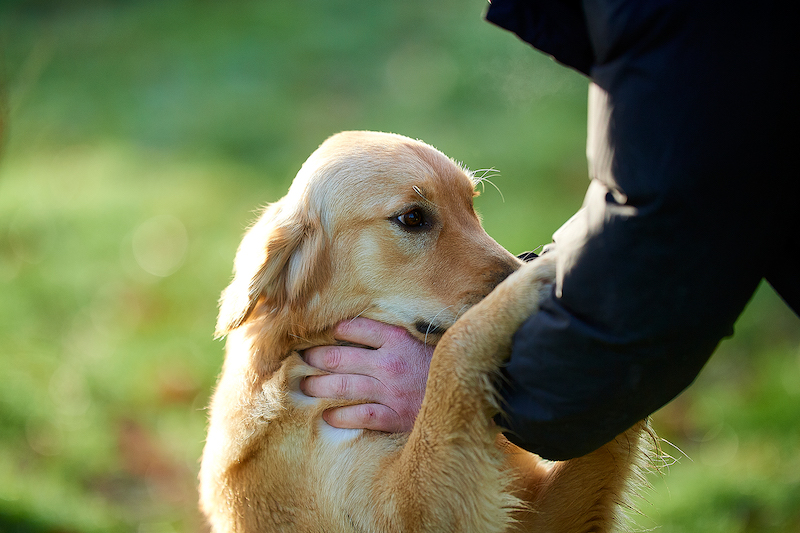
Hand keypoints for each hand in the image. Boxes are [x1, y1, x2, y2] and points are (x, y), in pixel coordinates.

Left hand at [300, 318, 433, 432]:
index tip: (321, 334)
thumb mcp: (424, 343)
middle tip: (301, 360)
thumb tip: (364, 332)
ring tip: (305, 387)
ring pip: (343, 386)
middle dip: (315, 359)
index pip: (357, 328)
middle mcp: (390, 363)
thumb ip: (396, 338)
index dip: (335, 331)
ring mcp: (391, 391)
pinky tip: (326, 416)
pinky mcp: (394, 417)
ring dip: (319, 386)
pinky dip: (340, 416)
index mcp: (398, 340)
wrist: (468, 398)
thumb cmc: (443, 368)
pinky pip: (360, 416)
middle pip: (341, 358)